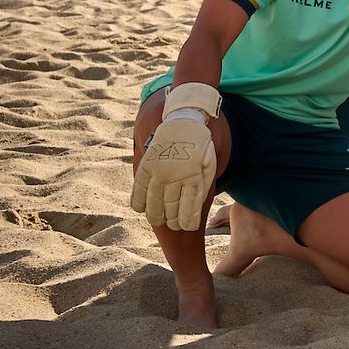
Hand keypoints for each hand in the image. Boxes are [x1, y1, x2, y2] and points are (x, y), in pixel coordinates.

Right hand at [131, 108, 216, 230]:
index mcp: (194, 176)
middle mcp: (175, 175)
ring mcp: (158, 171)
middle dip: (173, 220)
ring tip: (159, 221)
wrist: (184, 121)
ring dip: (156, 215)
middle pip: (171, 207)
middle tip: (174, 225)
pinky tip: (141, 209)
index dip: (188, 221)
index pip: (190, 207)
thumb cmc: (200, 146)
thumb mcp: (209, 163)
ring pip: (154, 202)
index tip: (187, 227)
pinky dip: (138, 201)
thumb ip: (203, 184)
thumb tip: (195, 207)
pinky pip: (139, 189)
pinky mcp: (146, 166)